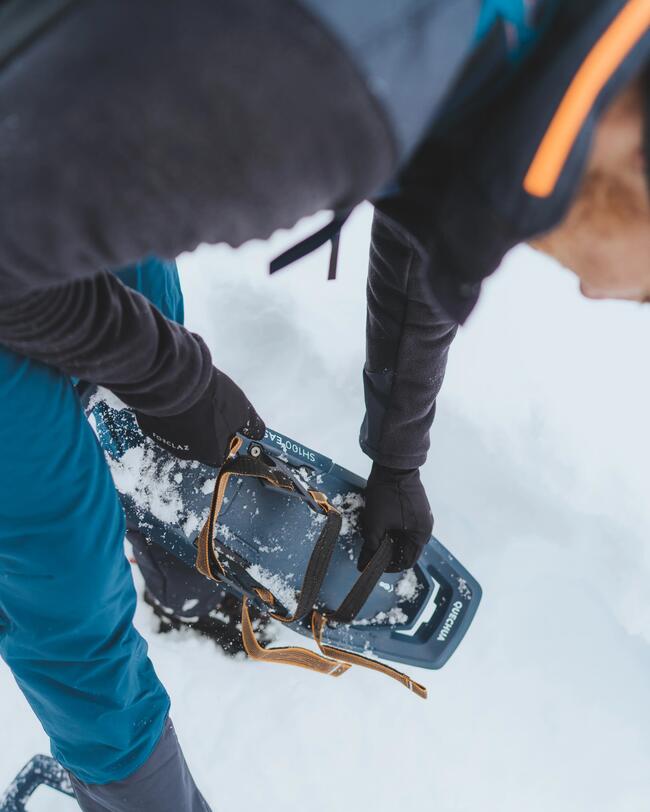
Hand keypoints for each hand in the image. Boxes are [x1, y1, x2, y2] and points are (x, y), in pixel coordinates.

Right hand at [135, 367, 264, 466]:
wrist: (175, 381)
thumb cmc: (211, 398)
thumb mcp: (241, 409)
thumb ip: (250, 425)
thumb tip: (258, 434)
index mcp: (211, 452)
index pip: (220, 455)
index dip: (224, 440)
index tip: (225, 428)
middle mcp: (188, 453)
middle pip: (199, 446)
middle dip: (204, 431)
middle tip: (207, 410)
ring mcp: (165, 441)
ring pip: (180, 435)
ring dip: (186, 423)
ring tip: (191, 402)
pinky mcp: (150, 427)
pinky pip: (162, 424)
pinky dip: (169, 415)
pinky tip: (174, 401)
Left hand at [359, 463, 432, 572]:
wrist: (393, 465)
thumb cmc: (386, 494)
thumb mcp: (375, 524)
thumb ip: (371, 547)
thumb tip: (364, 566)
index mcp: (421, 535)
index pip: (407, 561)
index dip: (389, 566)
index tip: (373, 563)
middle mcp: (426, 527)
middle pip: (407, 549)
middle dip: (388, 551)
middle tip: (371, 549)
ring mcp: (423, 515)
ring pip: (405, 537)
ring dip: (390, 539)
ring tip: (374, 535)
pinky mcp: (417, 507)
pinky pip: (406, 525)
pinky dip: (394, 529)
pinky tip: (380, 523)